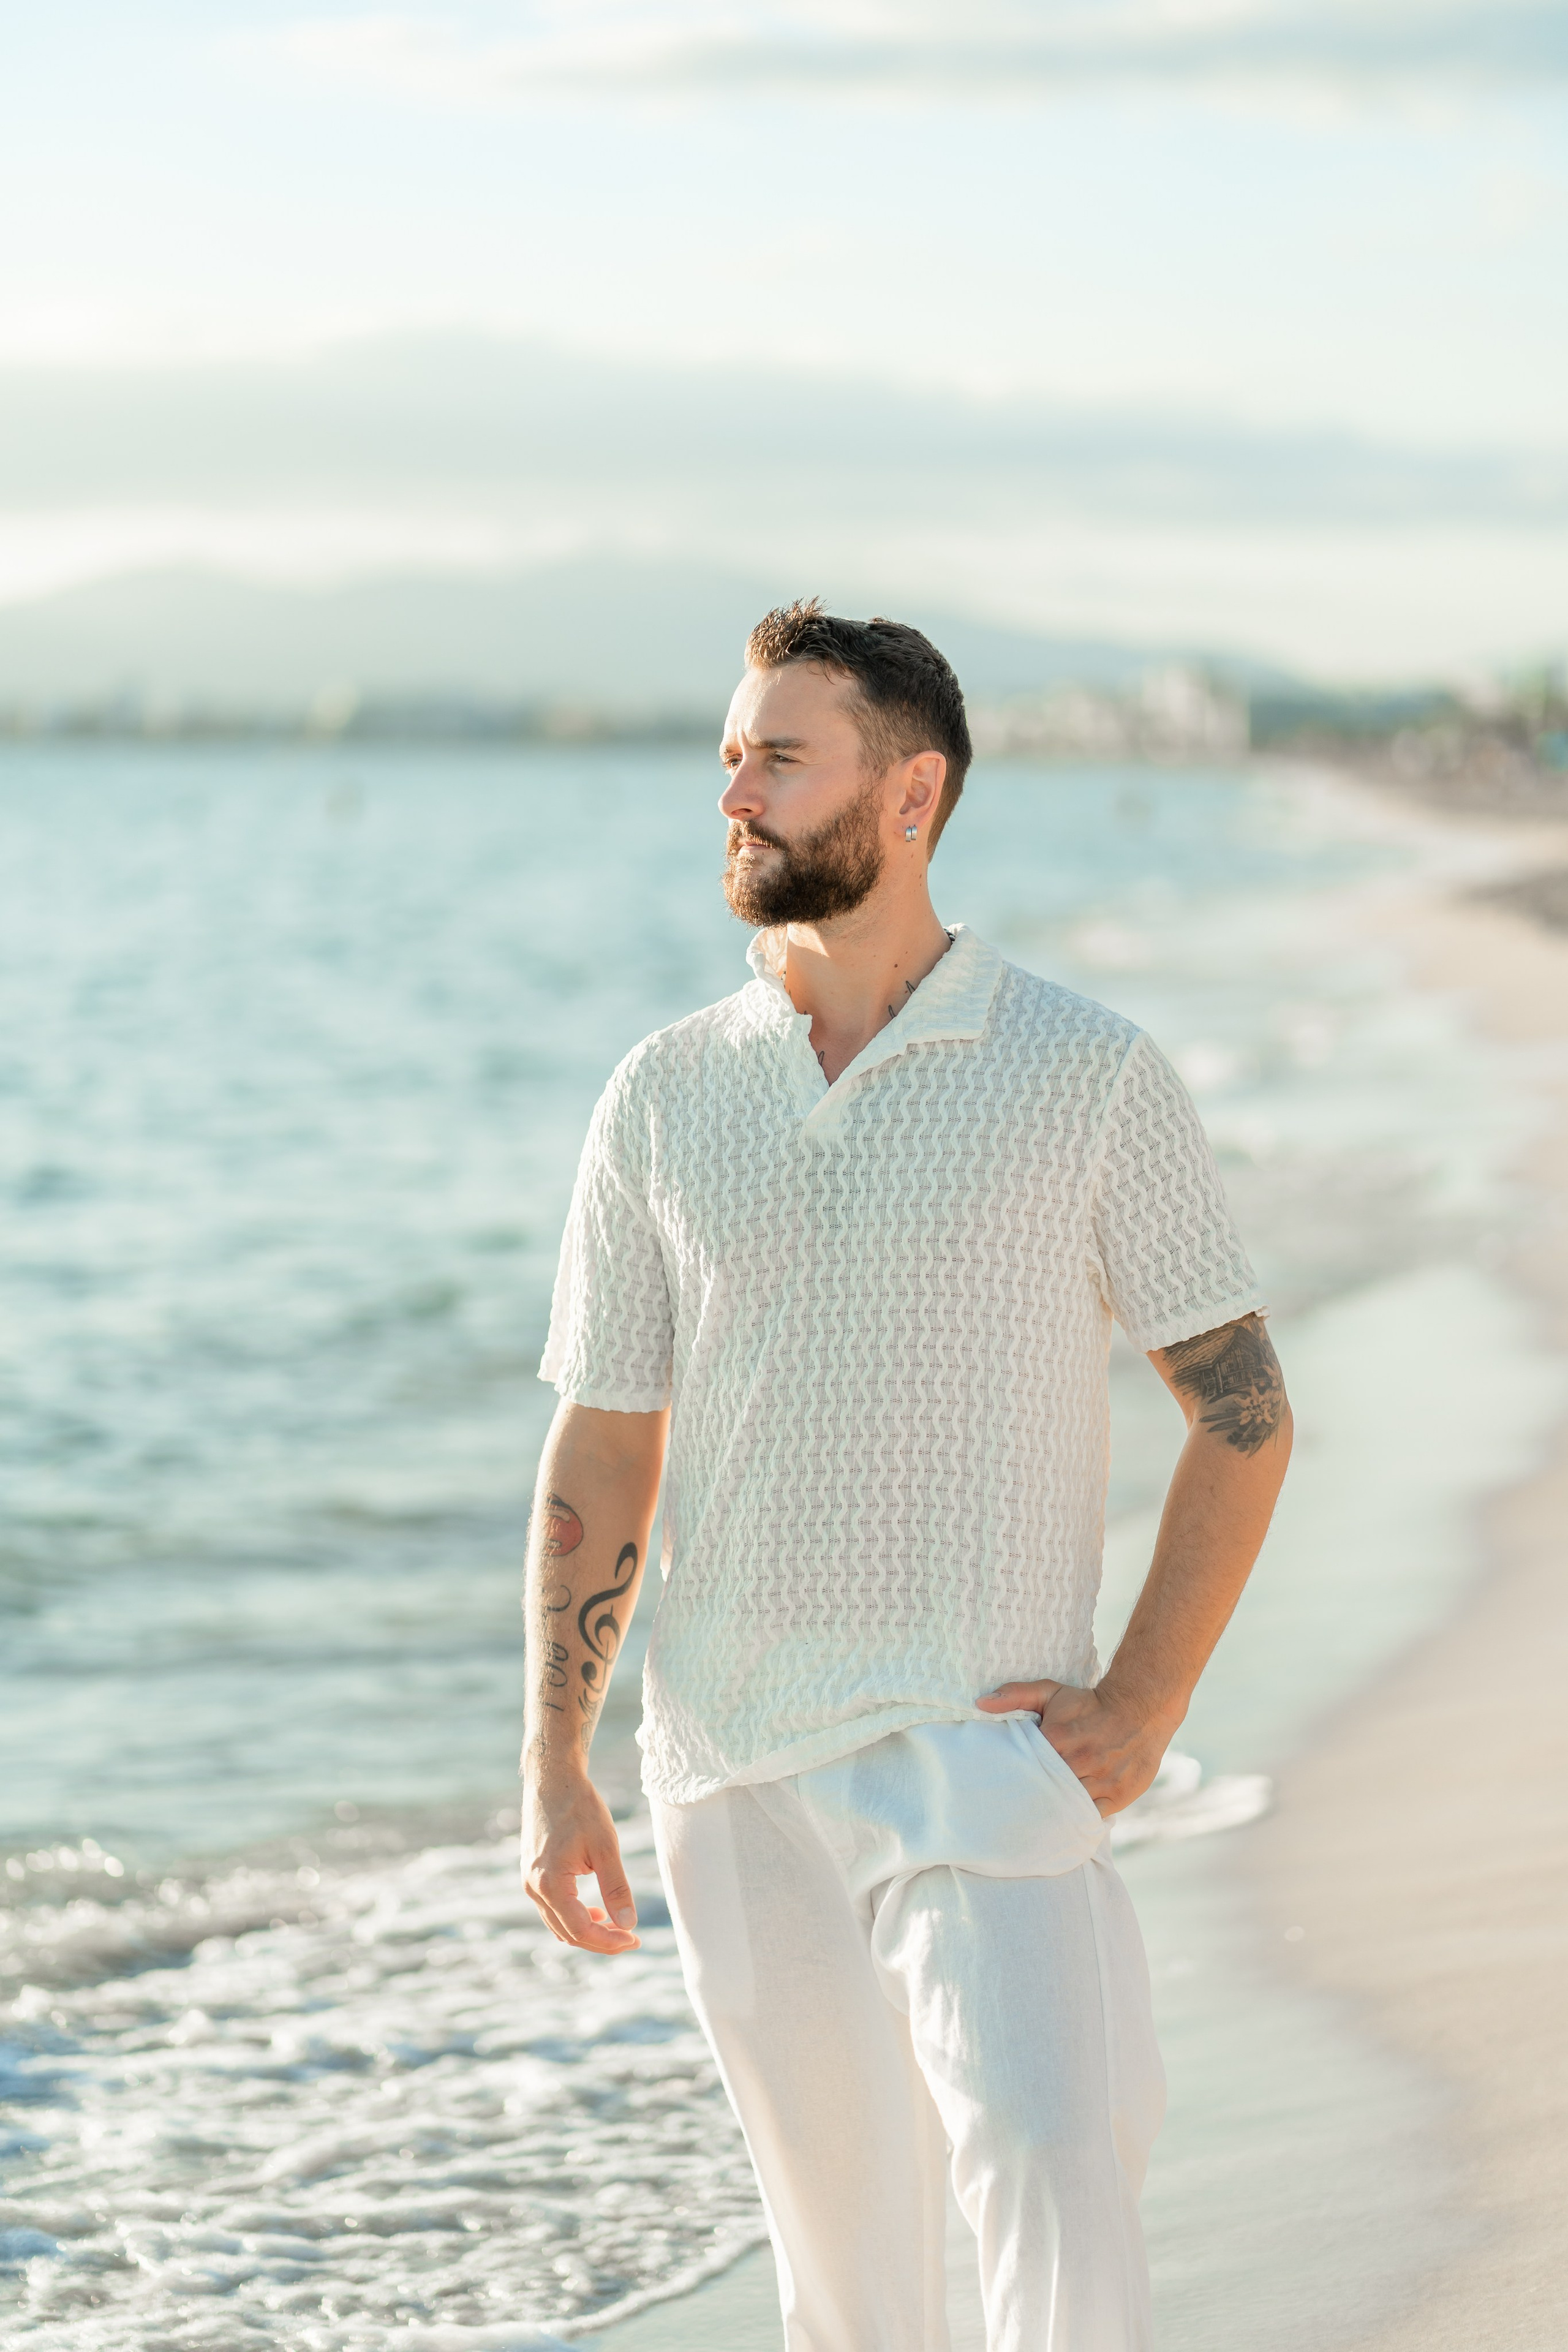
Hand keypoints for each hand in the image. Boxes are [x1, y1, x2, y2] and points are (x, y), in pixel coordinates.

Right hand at [521, 1770, 639, 1953]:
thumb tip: (629, 1925)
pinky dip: (574, 1918)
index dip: (609, 1942)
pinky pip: (553, 1910)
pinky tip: (595, 1911)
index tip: (635, 1939)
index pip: (580, 1930)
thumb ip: (616, 1888)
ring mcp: (528, 1883)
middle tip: (632, 1937)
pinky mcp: (531, 1875)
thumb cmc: (580, 1807)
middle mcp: (533, 1888)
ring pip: (559, 1926)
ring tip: (618, 1926)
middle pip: (568, 1935)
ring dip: (588, 1932)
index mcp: (549, 1883)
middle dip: (601, 1941)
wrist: (553, 1779)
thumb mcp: (606, 1846)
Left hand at [976, 1679, 1176, 1816]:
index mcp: (1058, 1739)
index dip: (1017, 1779)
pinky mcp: (1120, 1795)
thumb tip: (981, 1704)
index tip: (1008, 1785)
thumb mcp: (1051, 1692)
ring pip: (1069, 1807)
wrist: (1140, 1708)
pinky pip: (1092, 1817)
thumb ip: (1015, 1695)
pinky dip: (1079, 1820)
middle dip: (1034, 1799)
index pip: (1028, 1769)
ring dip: (1055, 1812)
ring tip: (1038, 1819)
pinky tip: (1065, 1823)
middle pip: (1047, 1792)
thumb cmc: (1088, 1704)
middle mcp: (1081, 1761)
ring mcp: (1102, 1780)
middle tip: (1018, 1808)